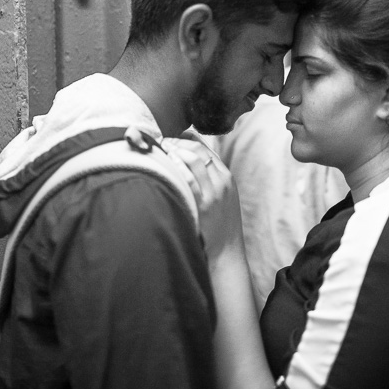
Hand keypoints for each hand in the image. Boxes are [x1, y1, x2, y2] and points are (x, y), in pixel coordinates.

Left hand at [164, 137, 242, 262]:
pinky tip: (165, 165)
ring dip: (174, 151)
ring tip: (161, 151)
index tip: (173, 138)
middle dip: (178, 142)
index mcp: (227, 177)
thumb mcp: (223, 197)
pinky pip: (188, 180)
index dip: (187, 140)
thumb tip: (189, 160)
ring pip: (193, 160)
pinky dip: (176, 168)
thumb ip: (210, 179)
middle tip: (162, 142)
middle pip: (199, 151)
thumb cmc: (221, 224)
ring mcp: (213, 193)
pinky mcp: (203, 205)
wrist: (228, 250)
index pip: (206, 148)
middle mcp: (222, 182)